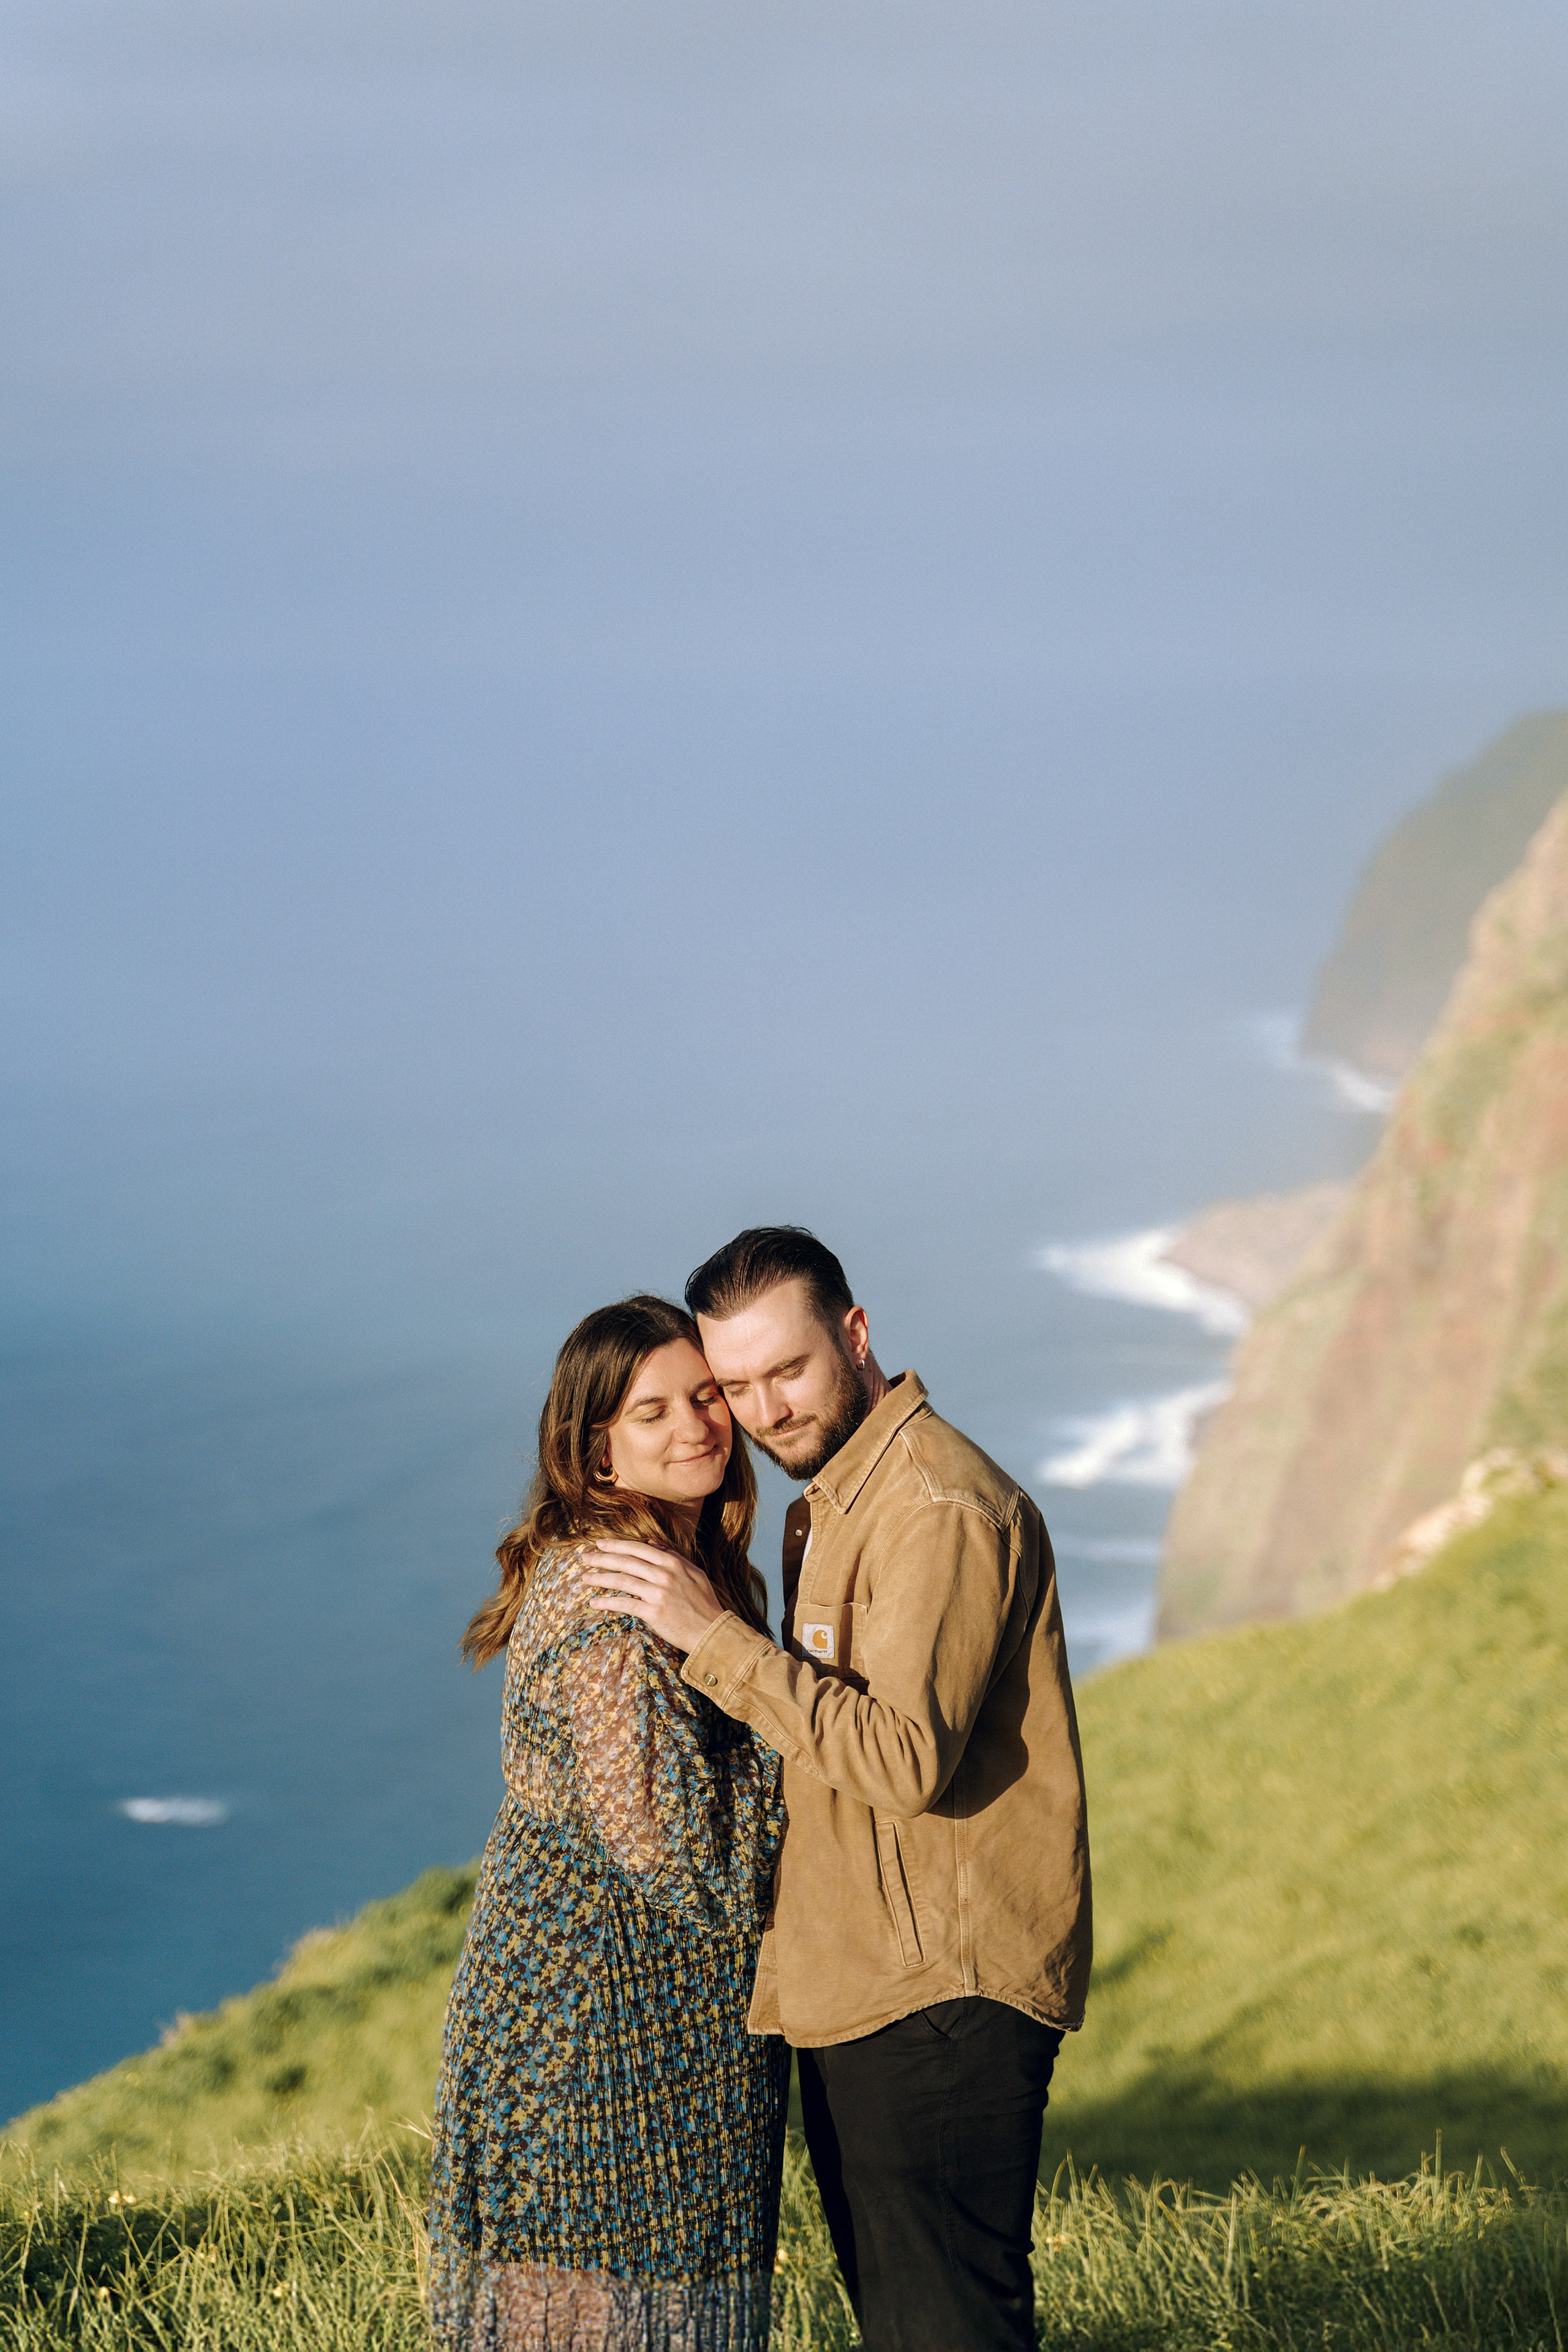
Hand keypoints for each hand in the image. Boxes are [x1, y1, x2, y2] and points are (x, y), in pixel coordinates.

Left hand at [577, 1538, 725, 1653]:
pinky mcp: (653, 1612)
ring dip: (600, 1579)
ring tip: (585, 1578)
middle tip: (584, 1557)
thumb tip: (651, 1545)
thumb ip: (673, 1557)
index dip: (617, 1545)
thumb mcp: (694, 1573)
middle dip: (602, 1558)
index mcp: (673, 1562)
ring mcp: (658, 1593)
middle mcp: (664, 1574)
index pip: (638, 1549)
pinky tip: (594, 1603)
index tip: (600, 1544)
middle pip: (626, 1562)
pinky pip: (624, 1604)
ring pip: (622, 1581)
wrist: (712, 1631)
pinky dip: (607, 1603)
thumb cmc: (704, 1602)